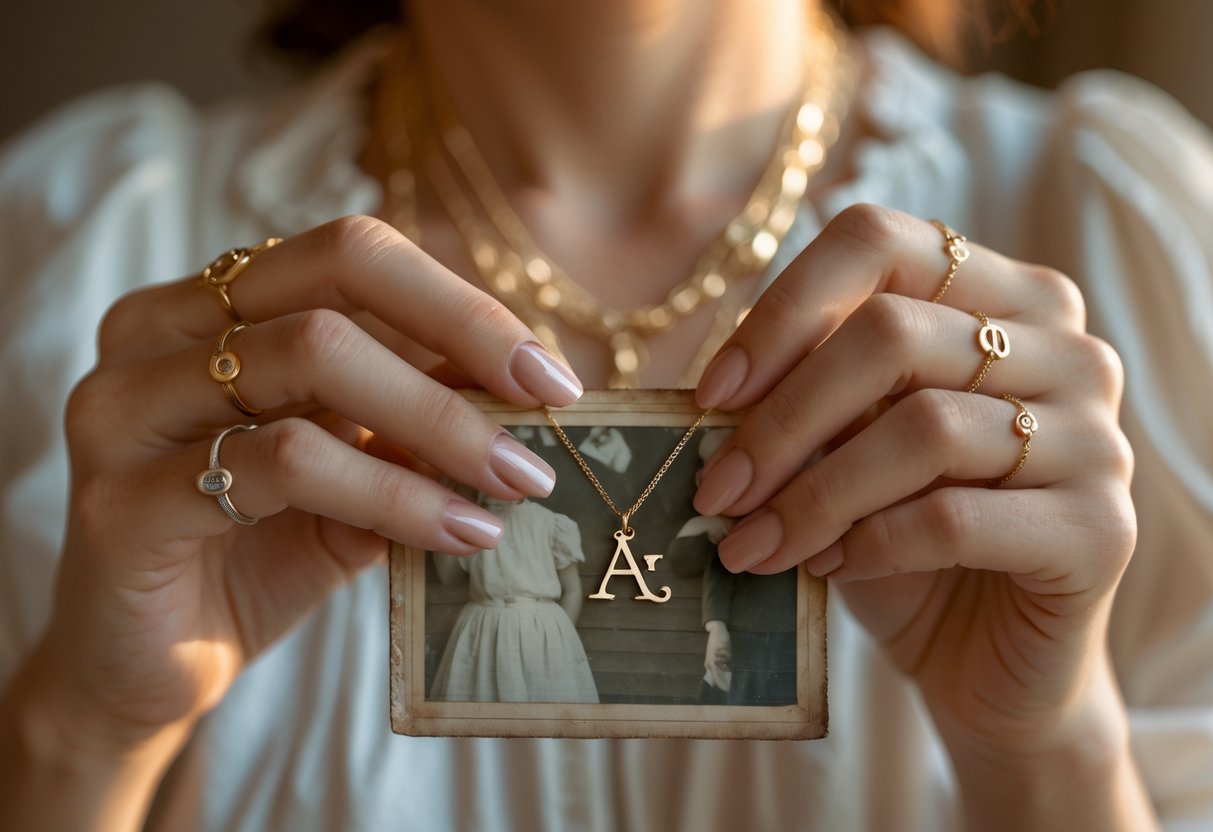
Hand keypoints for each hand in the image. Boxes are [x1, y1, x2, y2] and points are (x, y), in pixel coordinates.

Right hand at [26, 215, 582, 759]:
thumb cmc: (258, 552)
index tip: (549, 372)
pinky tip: (459, 531)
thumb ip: (411, 421)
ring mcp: (123, 407)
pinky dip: (393, 493)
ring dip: (439, 424)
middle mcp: (153, 331)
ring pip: (313, 362)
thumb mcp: (352, 470)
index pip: (349, 253)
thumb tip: (523, 383)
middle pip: (333, 286)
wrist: (153, 667)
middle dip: (461, 345)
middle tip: (544, 422)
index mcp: (208, 304)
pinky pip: (283, 463)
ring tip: (515, 484)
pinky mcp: (118, 499)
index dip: (459, 301)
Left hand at [692, 205, 1135, 757]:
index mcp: (1000, 296)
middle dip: (781, 420)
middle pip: (891, 334)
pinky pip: (955, 518)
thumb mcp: (846, 448)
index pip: (877, 242)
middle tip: (716, 490)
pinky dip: (870, 543)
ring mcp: (1097, 436)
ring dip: (812, 494)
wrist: (987, 656)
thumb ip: (808, 399)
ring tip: (752, 544)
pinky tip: (827, 567)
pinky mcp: (1104, 529)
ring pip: (923, 429)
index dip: (781, 310)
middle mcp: (1065, 348)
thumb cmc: (902, 536)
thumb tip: (719, 391)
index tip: (711, 393)